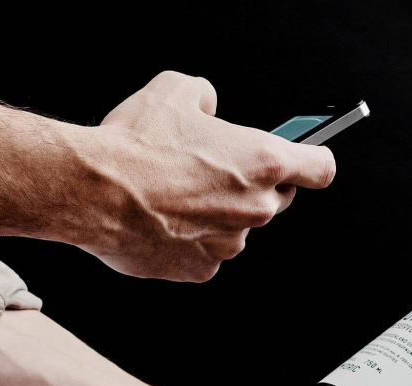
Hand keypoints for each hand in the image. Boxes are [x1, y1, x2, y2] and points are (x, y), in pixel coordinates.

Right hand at [79, 70, 336, 280]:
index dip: (313, 159)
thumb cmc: (134, 143)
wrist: (91, 190)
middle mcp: (255, 207)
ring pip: (237, 227)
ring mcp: (230, 243)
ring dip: (219, 213)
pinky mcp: (202, 269)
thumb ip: (207, 97)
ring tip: (177, 193)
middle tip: (218, 170)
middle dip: (255, 185)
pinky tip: (163, 219)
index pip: (321, 167)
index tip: (305, 158)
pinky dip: (191, 239)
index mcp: (263, 161)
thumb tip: (208, 107)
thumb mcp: (176, 90)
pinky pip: (207, 253)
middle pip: (278, 198)